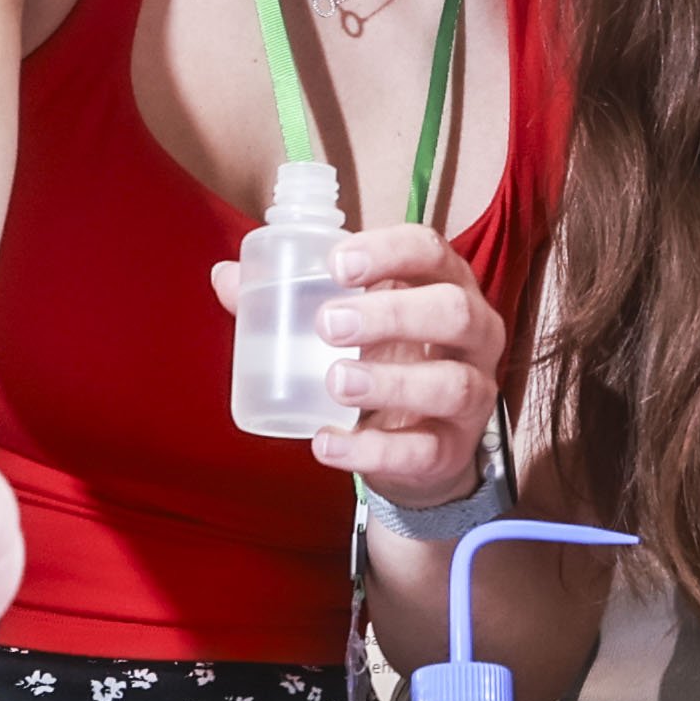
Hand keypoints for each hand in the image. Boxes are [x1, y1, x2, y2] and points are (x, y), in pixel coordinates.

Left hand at [202, 222, 508, 509]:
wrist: (417, 444)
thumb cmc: (385, 358)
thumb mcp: (350, 322)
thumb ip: (291, 299)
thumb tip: (225, 277)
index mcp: (444, 284)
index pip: (432, 250)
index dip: (389, 251)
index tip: (337, 263)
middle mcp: (474, 334)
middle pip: (454, 311)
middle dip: (392, 313)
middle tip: (327, 324)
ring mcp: (472, 393)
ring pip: (452, 384)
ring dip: (390, 382)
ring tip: (334, 381)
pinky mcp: (455, 449)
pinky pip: (425, 451)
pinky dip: (373, 450)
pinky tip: (328, 444)